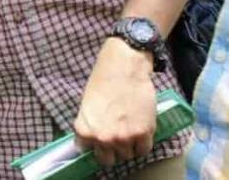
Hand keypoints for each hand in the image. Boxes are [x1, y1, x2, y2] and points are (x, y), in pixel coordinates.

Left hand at [74, 37, 157, 165]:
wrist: (124, 69)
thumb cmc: (102, 82)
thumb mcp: (86, 105)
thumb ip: (89, 126)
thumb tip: (91, 141)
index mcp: (85, 131)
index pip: (87, 150)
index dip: (93, 144)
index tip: (97, 139)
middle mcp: (103, 138)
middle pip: (108, 160)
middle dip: (111, 151)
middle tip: (115, 137)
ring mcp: (124, 138)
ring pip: (127, 155)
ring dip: (128, 146)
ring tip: (128, 129)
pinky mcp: (143, 134)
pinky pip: (143, 150)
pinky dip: (142, 143)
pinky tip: (139, 131)